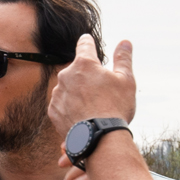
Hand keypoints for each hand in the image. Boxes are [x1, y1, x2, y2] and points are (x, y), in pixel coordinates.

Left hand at [46, 35, 137, 152]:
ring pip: (69, 87)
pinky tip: (83, 116)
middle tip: (101, 91)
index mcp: (84, 63)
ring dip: (78, 93)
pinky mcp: (53, 110)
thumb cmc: (115, 108)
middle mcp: (66, 75)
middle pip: (77, 69)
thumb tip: (125, 42)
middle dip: (86, 76)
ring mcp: (58, 93)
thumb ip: (123, 59)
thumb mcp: (126, 80)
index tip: (87, 41)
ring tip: (93, 108)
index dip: (87, 42)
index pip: (84, 44)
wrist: (99, 139)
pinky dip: (71, 108)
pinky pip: (62, 104)